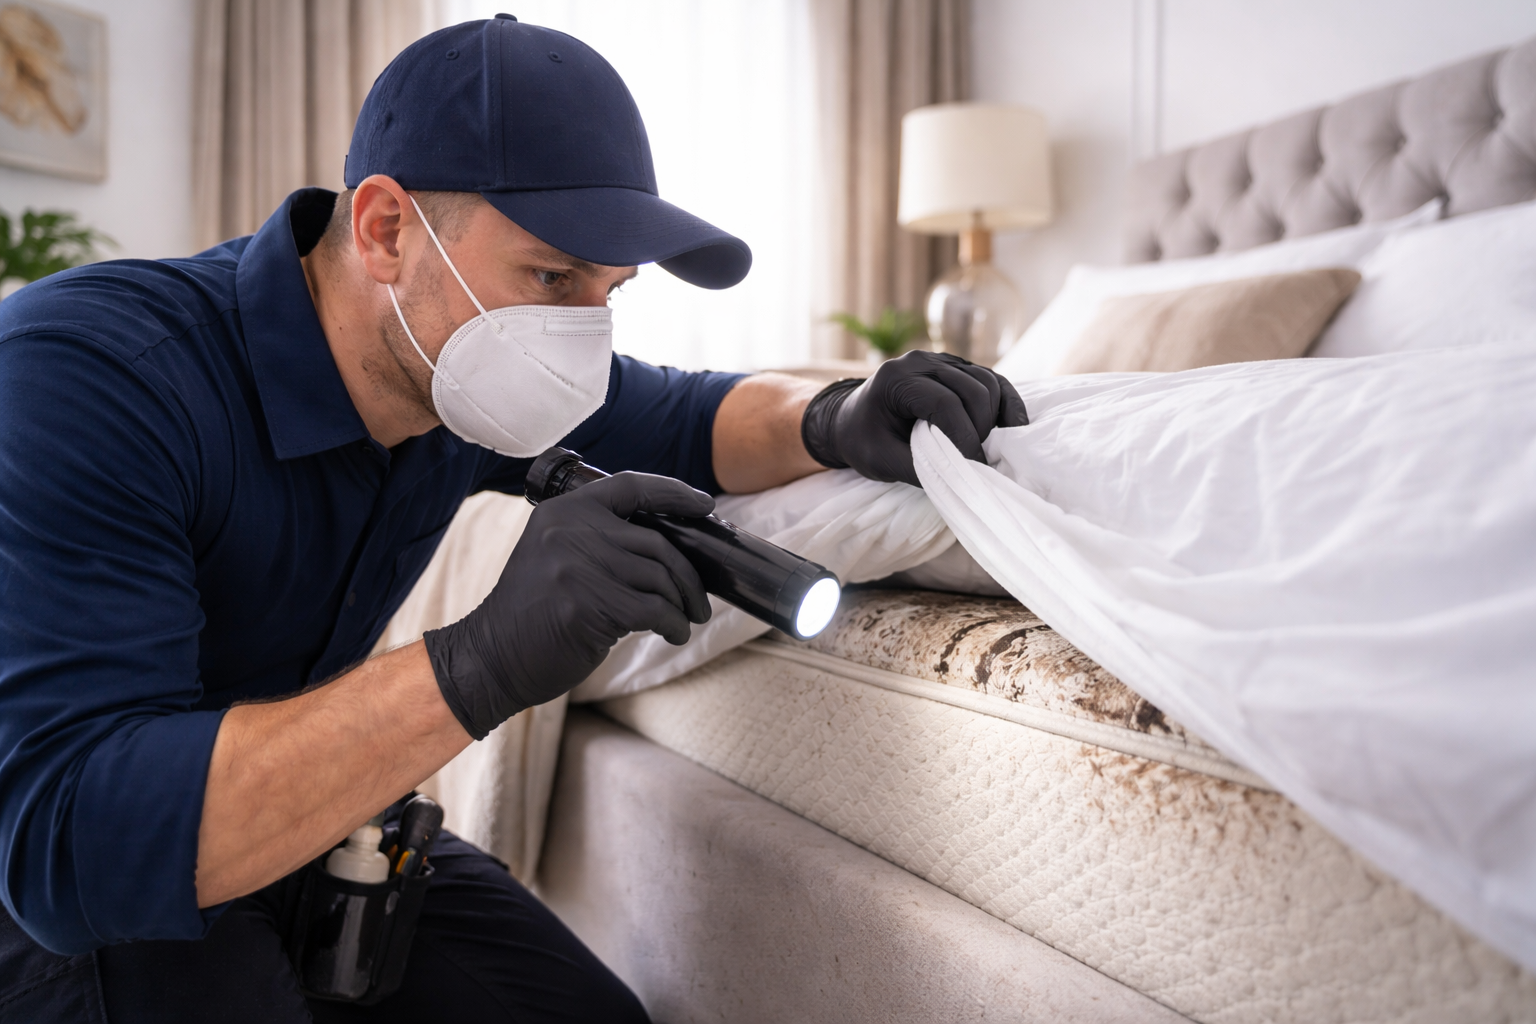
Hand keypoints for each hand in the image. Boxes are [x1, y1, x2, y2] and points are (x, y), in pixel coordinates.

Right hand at [424, 472, 713, 738]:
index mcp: (563, 511)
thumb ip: (598, 541)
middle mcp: (571, 530)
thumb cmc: (533, 613)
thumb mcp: (556, 556)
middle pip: (657, 542)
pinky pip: (654, 609)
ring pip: (660, 578)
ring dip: (682, 604)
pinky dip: (674, 625)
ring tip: (686, 621)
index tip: (704, 505)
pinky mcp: (589, 604)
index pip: (631, 486)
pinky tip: (674, 634)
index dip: (673, 493)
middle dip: (687, 575)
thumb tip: (666, 548)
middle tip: (699, 601)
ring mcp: (579, 566)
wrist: (492, 657)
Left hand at [800, 350, 1028, 486]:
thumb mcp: (880, 460)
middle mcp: (922, 361)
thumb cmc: (862, 440)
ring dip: (994, 419)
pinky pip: (993, 382)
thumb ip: (920, 469)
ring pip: (988, 383)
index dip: (964, 438)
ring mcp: (943, 362)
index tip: (973, 468)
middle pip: (973, 391)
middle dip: (981, 430)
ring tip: (985, 450)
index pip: (944, 404)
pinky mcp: (960, 370)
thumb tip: (965, 480)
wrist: (850, 420)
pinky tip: (1011, 430)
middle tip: (977, 462)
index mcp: (897, 378)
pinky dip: (1006, 406)